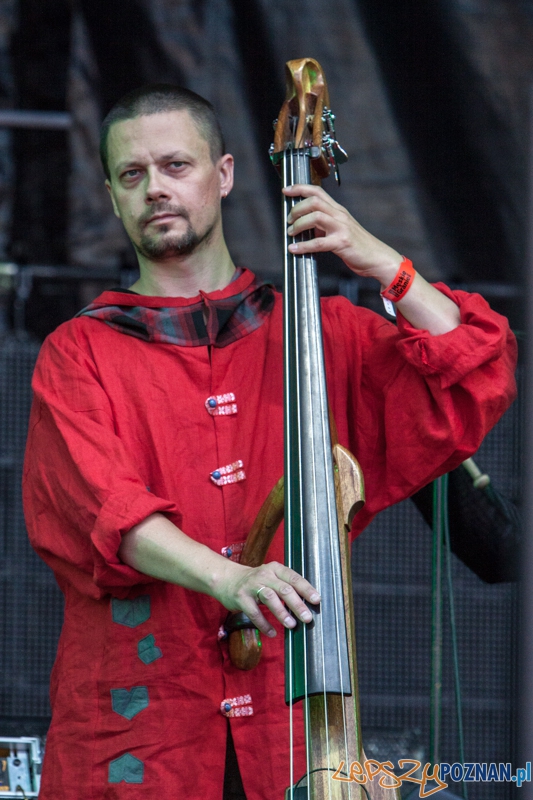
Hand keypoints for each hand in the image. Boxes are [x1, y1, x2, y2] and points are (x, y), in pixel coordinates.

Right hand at [213, 559, 320, 637]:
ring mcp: (252, 585)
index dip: (306, 589)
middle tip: (307, 618)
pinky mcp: (241, 597)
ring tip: (292, 625)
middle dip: (297, 604)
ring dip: (282, 613)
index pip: (294, 578)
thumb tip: (307, 605)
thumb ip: (286, 587)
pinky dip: (264, 624)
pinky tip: (272, 632)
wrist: (227, 579)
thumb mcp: (271, 577)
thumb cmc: (256, 581)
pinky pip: (254, 612)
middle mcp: (264, 574)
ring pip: (270, 598)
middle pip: (284, 589)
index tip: (316, 600)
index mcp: (275, 569)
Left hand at [283, 183, 402, 287]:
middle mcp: (340, 215)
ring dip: (298, 224)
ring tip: (291, 233)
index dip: (300, 188)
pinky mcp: (342, 242)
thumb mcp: (340, 229)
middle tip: (289, 220)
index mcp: (338, 210)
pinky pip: (318, 242)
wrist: (377, 257)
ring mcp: (342, 228)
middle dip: (296, 208)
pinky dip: (303, 246)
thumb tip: (305, 227)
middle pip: (314, 201)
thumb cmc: (358, 245)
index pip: (318, 191)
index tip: (286, 190)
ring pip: (315, 217)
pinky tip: (294, 249)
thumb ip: (324, 226)